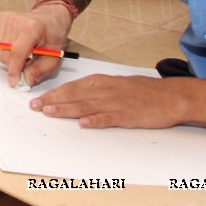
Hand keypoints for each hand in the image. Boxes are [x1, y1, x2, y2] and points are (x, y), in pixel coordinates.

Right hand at [0, 4, 72, 87]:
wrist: (49, 17)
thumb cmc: (53, 36)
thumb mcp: (55, 56)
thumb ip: (41, 70)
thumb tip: (26, 81)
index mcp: (33, 28)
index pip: (17, 52)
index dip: (14, 70)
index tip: (14, 82)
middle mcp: (16, 21)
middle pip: (4, 52)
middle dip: (13, 63)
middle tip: (27, 61)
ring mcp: (5, 18)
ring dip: (6, 57)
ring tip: (20, 53)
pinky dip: (1, 49)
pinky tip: (12, 46)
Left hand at [31, 75, 187, 128]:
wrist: (170, 96)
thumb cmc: (142, 91)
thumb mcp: (115, 84)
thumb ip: (95, 90)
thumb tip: (73, 96)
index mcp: (100, 81)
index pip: (71, 87)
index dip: (53, 94)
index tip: (38, 100)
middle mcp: (104, 90)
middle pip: (74, 96)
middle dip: (52, 101)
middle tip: (35, 107)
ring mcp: (115, 103)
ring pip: (85, 106)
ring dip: (66, 110)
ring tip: (50, 113)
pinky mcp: (127, 115)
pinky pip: (108, 118)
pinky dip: (94, 120)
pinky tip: (83, 124)